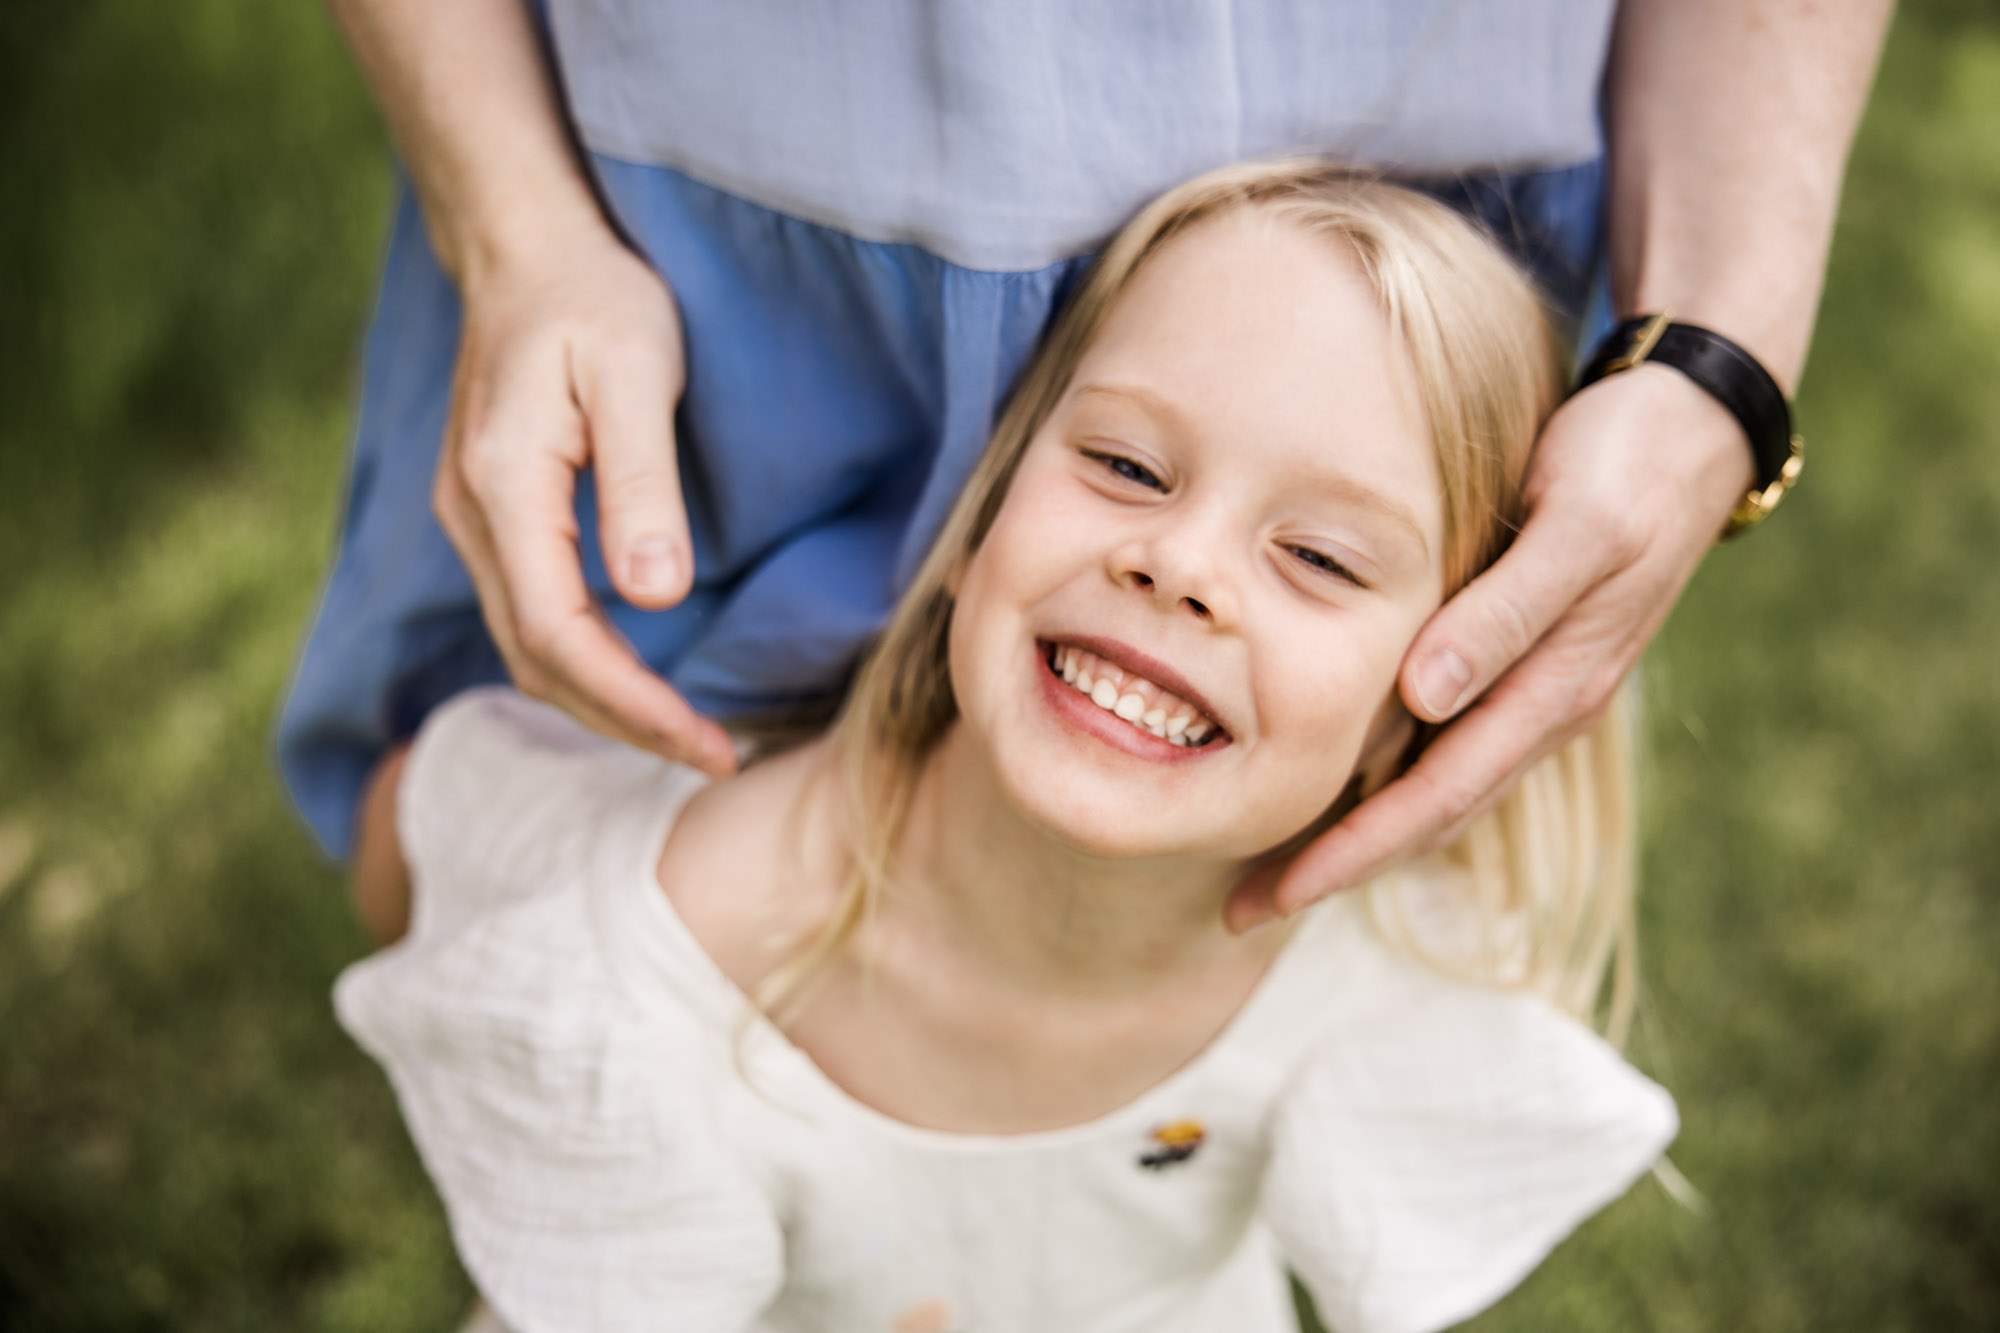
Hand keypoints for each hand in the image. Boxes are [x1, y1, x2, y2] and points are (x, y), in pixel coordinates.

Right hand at [432, 231, 738, 777]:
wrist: (526, 246)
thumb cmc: (591, 296)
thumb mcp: (634, 373)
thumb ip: (641, 484)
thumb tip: (655, 595)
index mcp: (503, 488)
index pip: (556, 633)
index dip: (629, 701)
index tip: (705, 741)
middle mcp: (473, 516)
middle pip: (535, 659)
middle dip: (623, 721)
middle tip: (715, 755)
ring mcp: (475, 518)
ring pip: (527, 646)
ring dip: (603, 701)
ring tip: (686, 733)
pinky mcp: (496, 514)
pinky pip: (532, 614)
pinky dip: (586, 663)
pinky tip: (640, 675)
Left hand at [1227, 364, 1755, 928]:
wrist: (1701, 422)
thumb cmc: (1631, 462)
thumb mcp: (1576, 528)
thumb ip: (1503, 614)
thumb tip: (1425, 698)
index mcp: (1552, 690)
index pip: (1435, 800)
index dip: (1354, 853)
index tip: (1280, 895)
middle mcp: (1543, 707)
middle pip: (1429, 816)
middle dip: (1339, 867)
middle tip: (1244, 909)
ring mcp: (1536, 688)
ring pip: (1438, 788)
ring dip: (1361, 834)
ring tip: (1276, 865)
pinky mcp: (1526, 658)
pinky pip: (1450, 743)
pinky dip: (1390, 778)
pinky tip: (1340, 780)